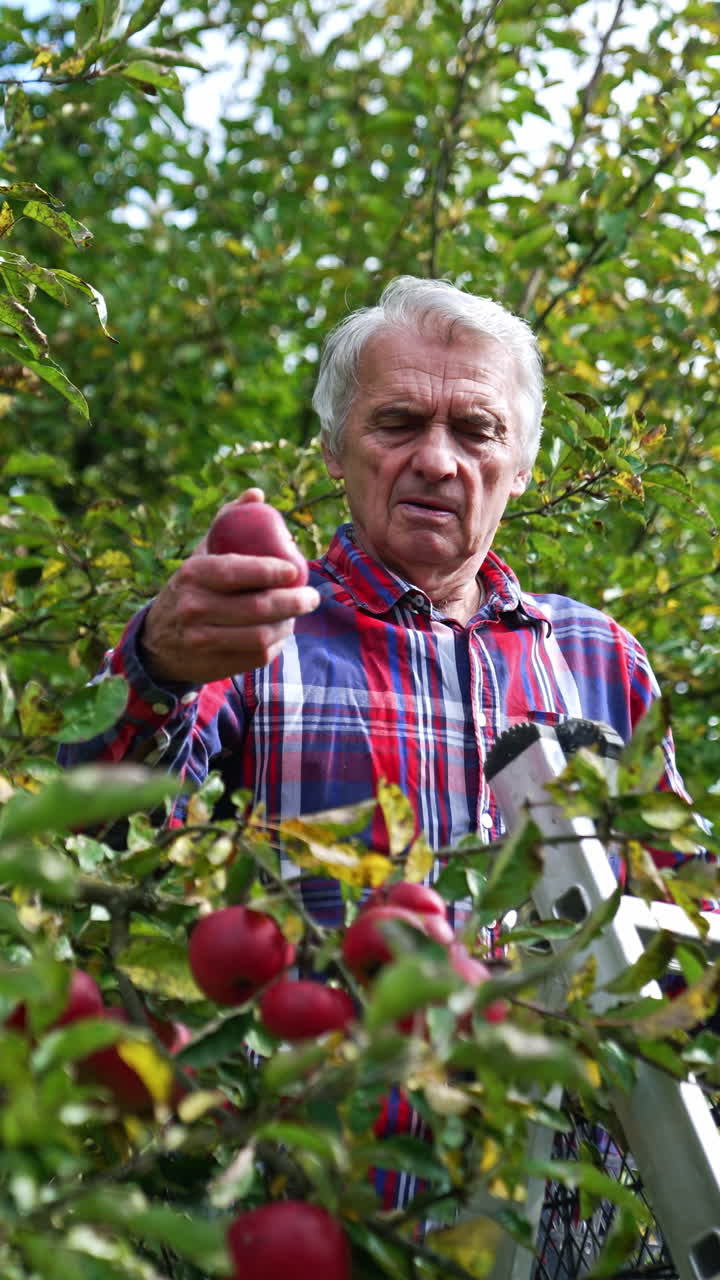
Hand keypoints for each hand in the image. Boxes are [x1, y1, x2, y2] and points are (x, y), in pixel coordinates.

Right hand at [140, 490, 319, 684]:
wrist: (159, 640)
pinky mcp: (214, 665)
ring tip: (298, 613)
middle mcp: (193, 607)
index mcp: (192, 574)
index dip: (271, 571)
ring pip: (260, 635)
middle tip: (312, 596)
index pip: (236, 571)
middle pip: (256, 608)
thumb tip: (256, 495)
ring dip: (288, 625)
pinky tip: (282, 632)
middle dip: (292, 602)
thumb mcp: (201, 555)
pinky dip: (277, 644)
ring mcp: (202, 640)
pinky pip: (257, 656)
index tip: (296, 569)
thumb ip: (227, 523)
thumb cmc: (192, 588)